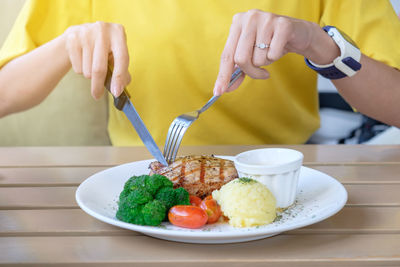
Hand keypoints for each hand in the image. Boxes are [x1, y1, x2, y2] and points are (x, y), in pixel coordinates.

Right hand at [63, 22, 130, 98]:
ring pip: (87, 69)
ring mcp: (86, 32)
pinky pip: (77, 66)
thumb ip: (122, 72)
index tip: (116, 92)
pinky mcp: (72, 38)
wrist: (80, 35)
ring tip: (91, 66)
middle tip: (97, 96)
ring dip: (89, 75)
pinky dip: (80, 70)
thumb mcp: (116, 56)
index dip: (119, 78)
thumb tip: (120, 88)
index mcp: (118, 33)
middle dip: (98, 85)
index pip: (122, 58)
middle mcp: (103, 29)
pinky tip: (82, 60)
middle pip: (99, 67)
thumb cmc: (103, 49)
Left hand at [213, 9, 337, 94]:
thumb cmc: (270, 44)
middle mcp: (249, 17)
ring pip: (258, 58)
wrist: (298, 34)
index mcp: (237, 23)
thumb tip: (224, 88)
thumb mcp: (251, 54)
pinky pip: (273, 54)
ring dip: (266, 62)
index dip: (223, 75)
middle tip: (261, 73)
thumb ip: (238, 70)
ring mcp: (266, 19)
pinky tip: (280, 48)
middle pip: (241, 59)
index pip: (226, 55)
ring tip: (271, 51)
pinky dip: (276, 56)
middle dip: (251, 71)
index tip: (219, 92)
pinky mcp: (283, 24)